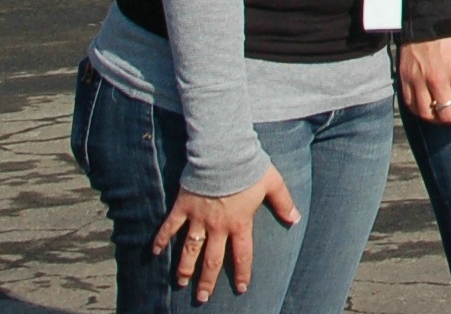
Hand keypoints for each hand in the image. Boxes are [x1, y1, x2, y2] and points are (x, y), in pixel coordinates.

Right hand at [150, 165, 297, 304]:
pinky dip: (161, 239)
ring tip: (181, 282)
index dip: (242, 273)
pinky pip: (170, 227)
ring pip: (190, 249)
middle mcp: (218, 226)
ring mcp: (198, 218)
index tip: (241, 289)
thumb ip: (283, 202)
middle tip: (203, 297)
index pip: (242, 255)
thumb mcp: (272, 183)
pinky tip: (154, 252)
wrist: (224, 152)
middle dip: (207, 280)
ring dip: (185, 267)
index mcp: (240, 223)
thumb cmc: (249, 167)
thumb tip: (295, 219)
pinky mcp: (183, 206)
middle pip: (212, 260)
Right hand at [399, 32, 450, 125]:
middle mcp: (438, 78)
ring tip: (444, 113)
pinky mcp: (406, 78)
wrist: (426, 14)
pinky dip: (420, 110)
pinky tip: (428, 107)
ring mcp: (419, 80)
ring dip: (438, 118)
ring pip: (427, 115)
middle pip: (447, 116)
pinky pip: (411, 105)